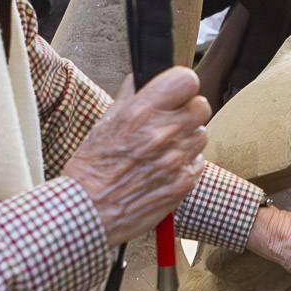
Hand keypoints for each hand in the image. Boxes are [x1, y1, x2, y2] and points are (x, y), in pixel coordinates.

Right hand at [65, 67, 209, 246]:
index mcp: (141, 113)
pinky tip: (165, 168)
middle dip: (189, 110)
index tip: (177, 92)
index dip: (183, 85)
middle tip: (173, 120)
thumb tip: (138, 78)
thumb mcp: (103, 125)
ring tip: (166, 148)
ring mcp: (175, 159)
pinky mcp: (183, 182)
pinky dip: (186, 163)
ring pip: (202, 134)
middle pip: (202, 106)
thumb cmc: (91, 169)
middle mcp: (162, 133)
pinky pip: (198, 162)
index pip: (186, 81)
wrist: (88, 211)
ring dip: (188, 138)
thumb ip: (128, 98)